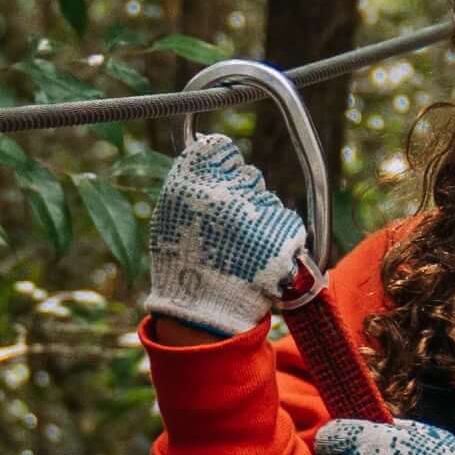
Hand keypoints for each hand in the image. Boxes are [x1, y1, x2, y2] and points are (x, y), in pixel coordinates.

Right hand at [140, 127, 312, 340]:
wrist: (203, 312)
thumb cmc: (182, 266)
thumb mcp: (169, 216)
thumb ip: (189, 180)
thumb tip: (206, 142)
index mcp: (191, 183)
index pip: (220, 150)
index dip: (224, 168)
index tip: (222, 188)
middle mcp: (223, 191)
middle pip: (248, 176)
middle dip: (243, 198)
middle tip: (228, 233)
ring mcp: (254, 210)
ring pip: (267, 201)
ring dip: (260, 221)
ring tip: (240, 252)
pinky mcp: (281, 230)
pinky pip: (285, 221)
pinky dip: (278, 238)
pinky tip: (259, 258)